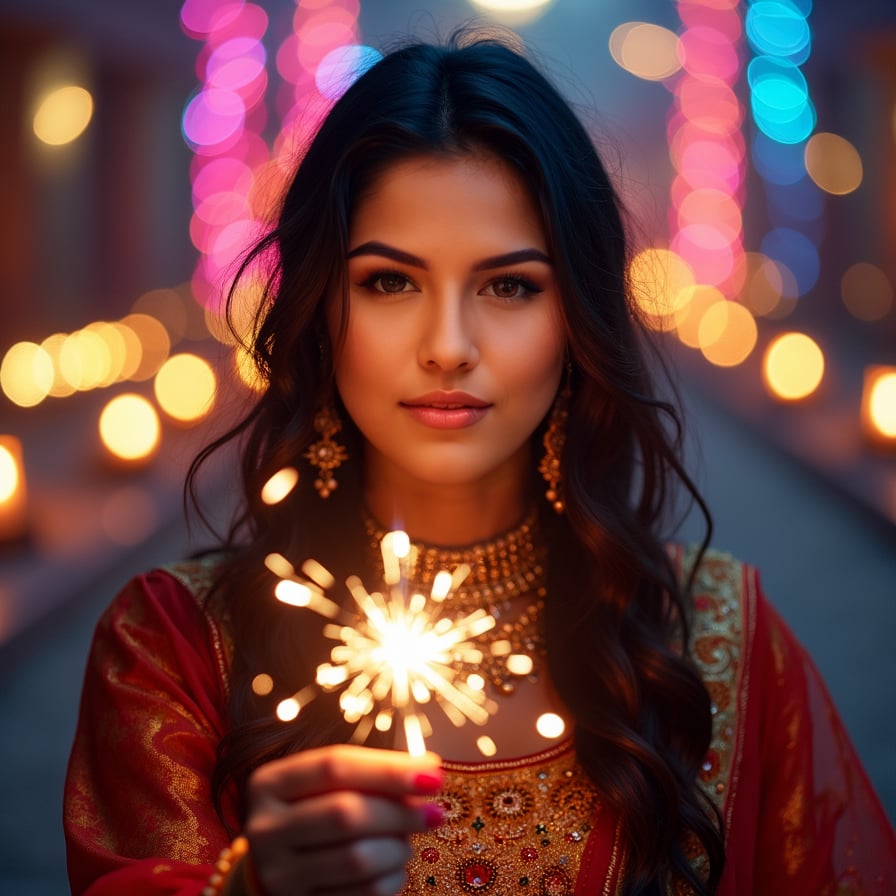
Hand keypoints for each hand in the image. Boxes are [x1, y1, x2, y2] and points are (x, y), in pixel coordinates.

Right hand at [243, 744, 444, 895]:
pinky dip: (391, 879)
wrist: (273, 872)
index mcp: (271, 783)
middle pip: (346, 813)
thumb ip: (369, 775)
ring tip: (408, 841)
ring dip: (397, 848)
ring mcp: (277, 874)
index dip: (388, 768)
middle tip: (435, 812)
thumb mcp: (325, 787)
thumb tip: (428, 769)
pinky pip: (361, 894)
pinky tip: (396, 868)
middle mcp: (266, 827)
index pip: (336, 766)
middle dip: (400, 812)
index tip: (433, 773)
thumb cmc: (312, 815)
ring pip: (356, 858)